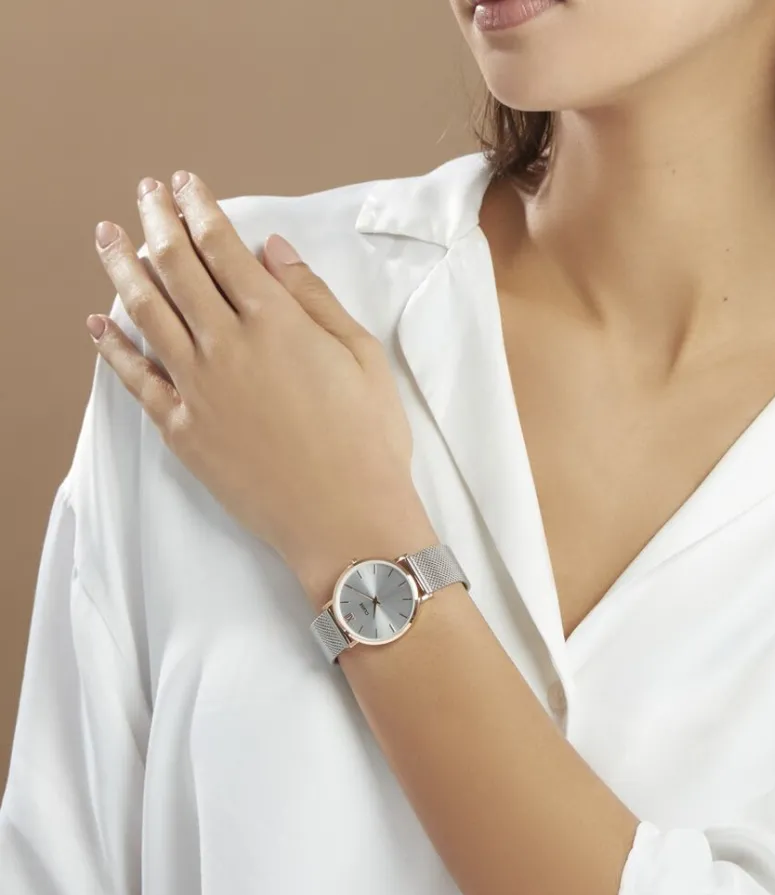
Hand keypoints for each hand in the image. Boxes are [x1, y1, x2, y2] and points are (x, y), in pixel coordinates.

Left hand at [90, 171, 436, 601]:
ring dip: (123, 267)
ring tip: (107, 235)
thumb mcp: (361, 356)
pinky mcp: (183, 430)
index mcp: (276, 322)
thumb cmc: (367, 438)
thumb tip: (272, 250)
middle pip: (177, 268)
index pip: (223, 248)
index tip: (186, 185)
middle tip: (145, 193)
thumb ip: (313, 298)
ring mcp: (198, 389)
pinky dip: (113, 349)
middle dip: (158, 222)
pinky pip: (136, 381)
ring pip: (147, 313)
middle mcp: (227, 346)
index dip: (201, 210)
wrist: (345, 518)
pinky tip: (97, 325)